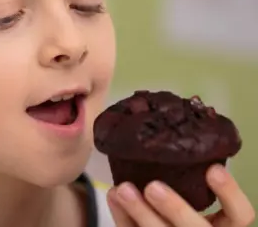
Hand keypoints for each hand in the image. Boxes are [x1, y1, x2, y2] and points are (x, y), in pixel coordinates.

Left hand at [106, 165, 254, 226]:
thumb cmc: (179, 202)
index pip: (239, 216)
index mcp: (220, 225)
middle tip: (152, 186)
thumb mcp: (192, 191)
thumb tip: (170, 134)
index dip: (230, 194)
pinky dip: (121, 214)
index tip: (212, 168)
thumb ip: (189, 175)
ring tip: (122, 189)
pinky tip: (112, 195)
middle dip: (175, 208)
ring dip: (140, 212)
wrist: (156, 217)